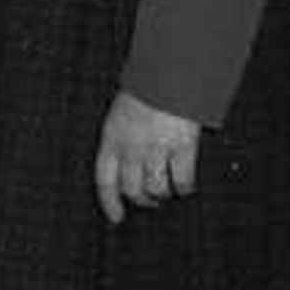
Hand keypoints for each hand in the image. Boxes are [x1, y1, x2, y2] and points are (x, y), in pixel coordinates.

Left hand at [93, 91, 199, 224]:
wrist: (169, 72)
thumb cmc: (145, 90)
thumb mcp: (120, 112)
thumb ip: (120, 138)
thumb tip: (127, 165)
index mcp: (111, 137)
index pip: (105, 180)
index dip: (110, 203)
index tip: (116, 218)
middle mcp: (131, 148)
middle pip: (132, 189)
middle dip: (141, 200)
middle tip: (150, 201)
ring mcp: (157, 149)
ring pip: (157, 190)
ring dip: (162, 195)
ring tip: (167, 192)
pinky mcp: (182, 148)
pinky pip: (182, 181)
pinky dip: (184, 188)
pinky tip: (185, 186)